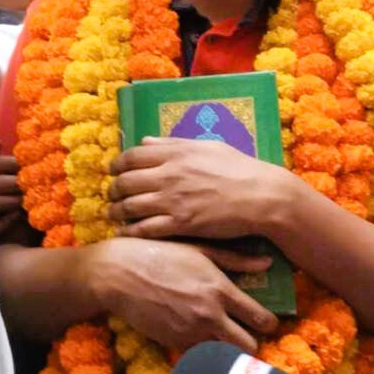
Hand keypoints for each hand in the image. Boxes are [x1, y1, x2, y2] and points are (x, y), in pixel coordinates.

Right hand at [92, 237, 277, 352]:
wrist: (118, 274)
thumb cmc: (160, 255)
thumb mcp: (199, 250)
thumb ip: (235, 259)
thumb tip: (268, 263)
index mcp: (220, 289)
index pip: (259, 317)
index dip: (268, 323)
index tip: (267, 323)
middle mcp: (210, 314)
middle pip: (247, 345)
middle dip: (251, 343)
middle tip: (247, 335)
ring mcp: (191, 332)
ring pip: (224, 355)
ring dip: (227, 349)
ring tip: (224, 339)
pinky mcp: (173, 344)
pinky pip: (198, 355)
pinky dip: (203, 351)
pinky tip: (199, 339)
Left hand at [107, 137, 292, 240]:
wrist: (261, 195)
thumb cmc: (239, 168)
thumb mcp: (207, 146)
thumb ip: (173, 143)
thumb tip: (146, 140)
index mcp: (175, 152)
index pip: (132, 156)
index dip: (117, 165)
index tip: (113, 171)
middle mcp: (169, 174)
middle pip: (125, 181)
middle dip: (113, 189)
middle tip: (112, 195)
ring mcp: (173, 200)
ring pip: (130, 206)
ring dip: (117, 211)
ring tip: (114, 214)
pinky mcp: (180, 224)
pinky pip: (144, 229)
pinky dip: (130, 231)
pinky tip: (126, 232)